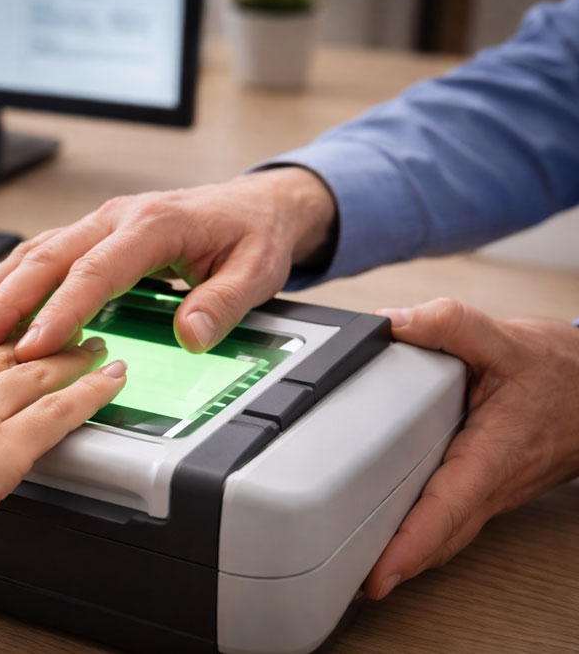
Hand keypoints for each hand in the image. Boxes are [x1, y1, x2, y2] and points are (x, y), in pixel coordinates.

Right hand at [0, 167, 336, 359]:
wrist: (256, 205)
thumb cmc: (253, 234)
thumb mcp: (256, 270)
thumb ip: (223, 302)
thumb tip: (189, 336)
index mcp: (153, 225)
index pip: (94, 270)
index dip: (59, 310)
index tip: (33, 346)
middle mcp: (117, 218)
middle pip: (47, 258)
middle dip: (5, 302)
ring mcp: (101, 224)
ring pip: (34, 253)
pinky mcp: (93, 235)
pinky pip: (41, 255)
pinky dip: (7, 281)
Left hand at [366, 298, 578, 598]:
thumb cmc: (564, 374)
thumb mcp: (507, 339)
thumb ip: (449, 325)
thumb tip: (392, 323)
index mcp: (492, 456)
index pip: (446, 511)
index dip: (410, 547)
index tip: (378, 574)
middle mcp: (490, 485)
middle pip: (438, 539)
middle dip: (394, 565)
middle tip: (343, 578)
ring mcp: (489, 492)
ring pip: (445, 536)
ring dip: (405, 555)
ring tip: (355, 565)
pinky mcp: (485, 488)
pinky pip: (450, 521)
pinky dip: (421, 535)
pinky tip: (390, 532)